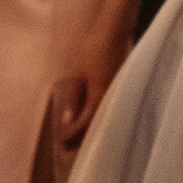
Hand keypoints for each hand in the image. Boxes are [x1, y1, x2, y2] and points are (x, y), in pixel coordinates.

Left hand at [48, 25, 129, 143]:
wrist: (112, 35)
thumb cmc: (92, 51)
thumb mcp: (76, 73)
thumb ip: (73, 98)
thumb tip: (68, 120)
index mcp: (100, 96)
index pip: (85, 123)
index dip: (73, 135)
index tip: (61, 143)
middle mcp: (113, 101)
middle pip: (97, 128)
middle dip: (82, 138)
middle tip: (66, 147)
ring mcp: (119, 98)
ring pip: (104, 122)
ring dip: (91, 132)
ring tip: (74, 140)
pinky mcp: (121, 95)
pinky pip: (109, 114)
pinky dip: (98, 121)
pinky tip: (90, 123)